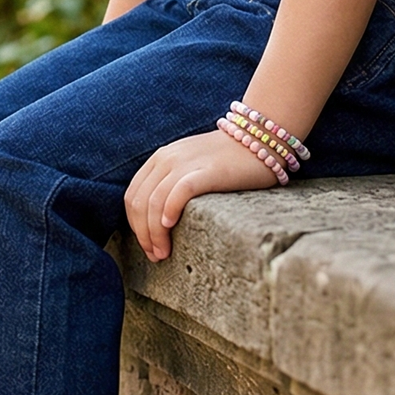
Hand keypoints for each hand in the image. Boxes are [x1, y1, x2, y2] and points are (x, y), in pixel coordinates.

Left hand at [125, 129, 277, 262]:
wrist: (261, 138)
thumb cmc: (229, 160)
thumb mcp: (190, 166)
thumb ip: (172, 183)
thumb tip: (158, 220)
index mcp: (160, 159)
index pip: (133, 196)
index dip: (135, 226)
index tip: (147, 246)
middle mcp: (167, 159)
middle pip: (140, 203)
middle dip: (143, 234)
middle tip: (156, 256)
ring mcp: (185, 163)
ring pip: (155, 202)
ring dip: (155, 233)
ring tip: (164, 252)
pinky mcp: (207, 170)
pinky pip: (179, 192)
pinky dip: (169, 211)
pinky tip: (171, 226)